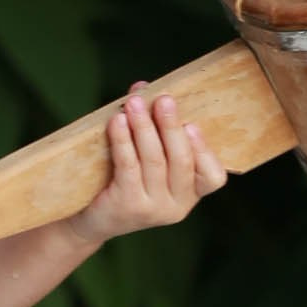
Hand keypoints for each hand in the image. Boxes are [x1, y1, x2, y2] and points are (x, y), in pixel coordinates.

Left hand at [73, 89, 227, 249]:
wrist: (92, 219)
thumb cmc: (123, 182)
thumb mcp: (146, 161)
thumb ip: (154, 129)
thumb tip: (144, 87)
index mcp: (190, 194)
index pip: (213, 177)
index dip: (205, 151)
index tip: (192, 125)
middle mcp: (177, 206)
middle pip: (181, 161)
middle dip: (171, 126)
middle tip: (163, 99)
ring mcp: (153, 210)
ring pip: (154, 161)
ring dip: (144, 127)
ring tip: (135, 103)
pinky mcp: (128, 206)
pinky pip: (128, 167)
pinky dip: (123, 140)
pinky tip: (117, 121)